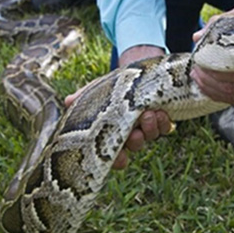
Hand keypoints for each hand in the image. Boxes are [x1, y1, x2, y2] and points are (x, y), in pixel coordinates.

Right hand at [64, 45, 171, 169]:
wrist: (136, 72)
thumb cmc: (112, 87)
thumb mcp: (96, 91)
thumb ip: (83, 98)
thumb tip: (68, 101)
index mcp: (112, 133)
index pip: (114, 155)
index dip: (116, 160)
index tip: (119, 158)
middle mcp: (131, 135)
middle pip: (134, 146)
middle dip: (135, 141)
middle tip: (135, 132)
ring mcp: (147, 128)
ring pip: (150, 137)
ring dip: (150, 128)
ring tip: (150, 114)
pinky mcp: (162, 120)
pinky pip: (165, 128)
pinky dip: (164, 122)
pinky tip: (161, 113)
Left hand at [191, 5, 233, 104]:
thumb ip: (217, 25)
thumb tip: (196, 38)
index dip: (212, 68)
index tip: (198, 61)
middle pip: (233, 85)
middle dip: (208, 80)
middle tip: (195, 71)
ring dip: (211, 88)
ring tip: (198, 78)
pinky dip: (220, 94)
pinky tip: (208, 86)